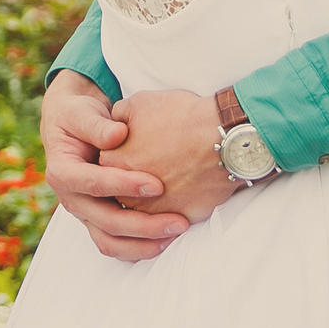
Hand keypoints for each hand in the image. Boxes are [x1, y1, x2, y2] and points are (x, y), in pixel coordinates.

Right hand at [41, 72, 188, 261]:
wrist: (71, 126)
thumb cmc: (77, 115)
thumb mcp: (80, 112)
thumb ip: (96, 124)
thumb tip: (117, 135)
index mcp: (62, 173)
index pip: (94, 185)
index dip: (125, 186)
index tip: (158, 185)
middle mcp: (72, 199)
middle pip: (106, 222)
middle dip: (144, 225)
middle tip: (178, 221)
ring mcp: (85, 214)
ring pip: (110, 242)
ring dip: (143, 244)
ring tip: (175, 233)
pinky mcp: (98, 221)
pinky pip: (116, 244)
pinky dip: (140, 246)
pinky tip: (166, 239)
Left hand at [101, 89, 240, 224]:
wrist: (222, 138)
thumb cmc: (181, 117)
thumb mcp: (139, 103)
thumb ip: (117, 117)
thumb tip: (114, 126)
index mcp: (113, 163)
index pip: (106, 165)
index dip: (121, 155)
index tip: (135, 150)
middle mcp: (127, 192)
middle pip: (122, 191)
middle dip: (133, 182)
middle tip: (153, 167)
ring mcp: (153, 210)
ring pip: (144, 210)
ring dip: (151, 202)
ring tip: (168, 184)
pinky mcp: (179, 220)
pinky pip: (170, 224)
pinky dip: (174, 212)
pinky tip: (183, 198)